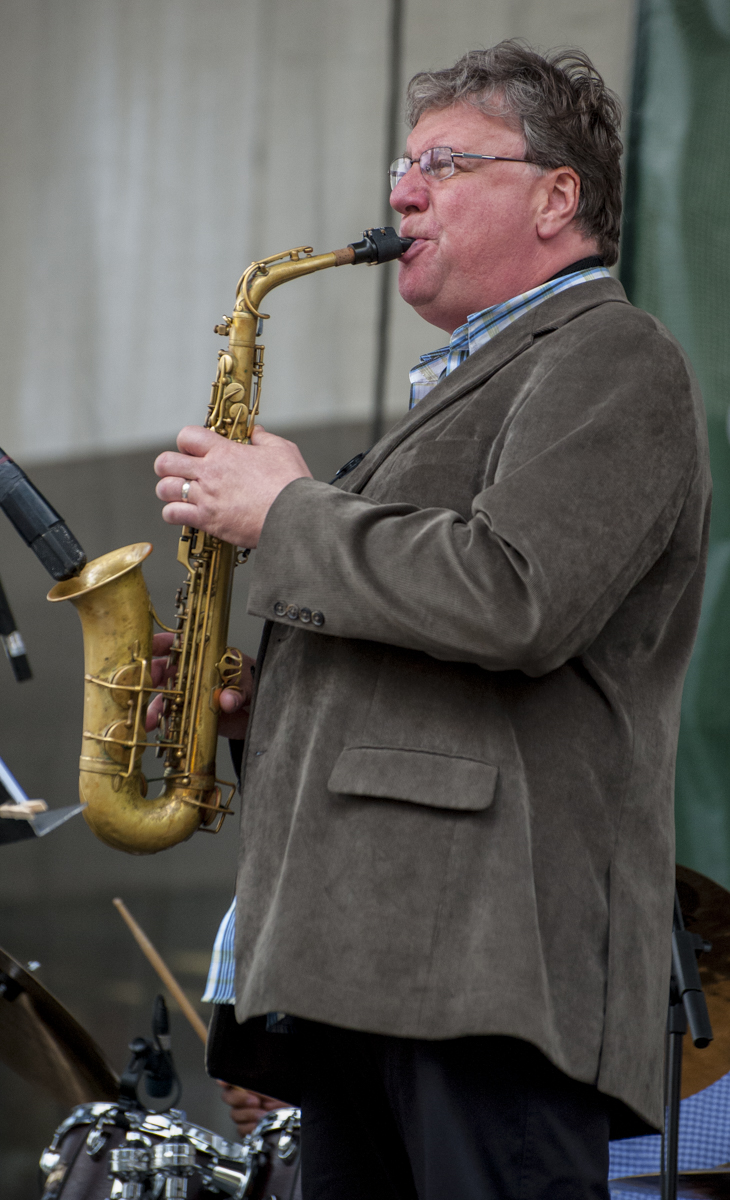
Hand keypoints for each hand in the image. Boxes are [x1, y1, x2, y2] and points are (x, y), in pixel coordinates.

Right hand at [145, 632, 253, 739]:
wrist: (259, 712)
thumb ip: (240, 691)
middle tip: (142, 686)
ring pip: (164, 697)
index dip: (162, 643)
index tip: (149, 648)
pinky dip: (165, 725)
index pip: (180, 644)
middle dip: (149, 677)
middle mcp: (192, 673)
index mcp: (205, 656)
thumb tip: (228, 699)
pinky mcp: (190, 714)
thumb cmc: (252, 686)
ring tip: (148, 720)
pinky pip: (173, 717)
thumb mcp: (250, 684)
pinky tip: (160, 731)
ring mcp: (189, 694)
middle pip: (163, 670)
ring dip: (153, 708)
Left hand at [154, 424, 311, 546]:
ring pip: (164, 489)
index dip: (186, 442)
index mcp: (225, 452)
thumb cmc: (291, 485)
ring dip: (169, 491)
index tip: (194, 450)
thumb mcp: (282, 450)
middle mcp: (210, 473)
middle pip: (165, 462)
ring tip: (181, 494)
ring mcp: (206, 497)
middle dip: (169, 466)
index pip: (187, 435)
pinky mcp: (207, 520)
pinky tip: (185, 514)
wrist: (295, 516)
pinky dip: (174, 514)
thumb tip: (256, 432)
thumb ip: (264, 438)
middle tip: (181, 471)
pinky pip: (172, 515)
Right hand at [218, 1081, 284, 1137]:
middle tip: (255, 1101)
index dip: (224, 1080)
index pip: (229, 1078)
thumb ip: (252, 1077)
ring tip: (263, 1114)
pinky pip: (241, 1129)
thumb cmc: (289, 1095)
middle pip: (228, 1097)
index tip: (226, 1082)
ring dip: (248, 1115)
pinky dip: (250, 1127)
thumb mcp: (272, 1081)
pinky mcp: (250, 1128)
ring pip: (234, 1114)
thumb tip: (231, 1076)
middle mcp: (246, 1096)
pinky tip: (260, 1124)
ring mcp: (247, 1113)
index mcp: (250, 1082)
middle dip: (239, 1099)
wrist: (298, 1114)